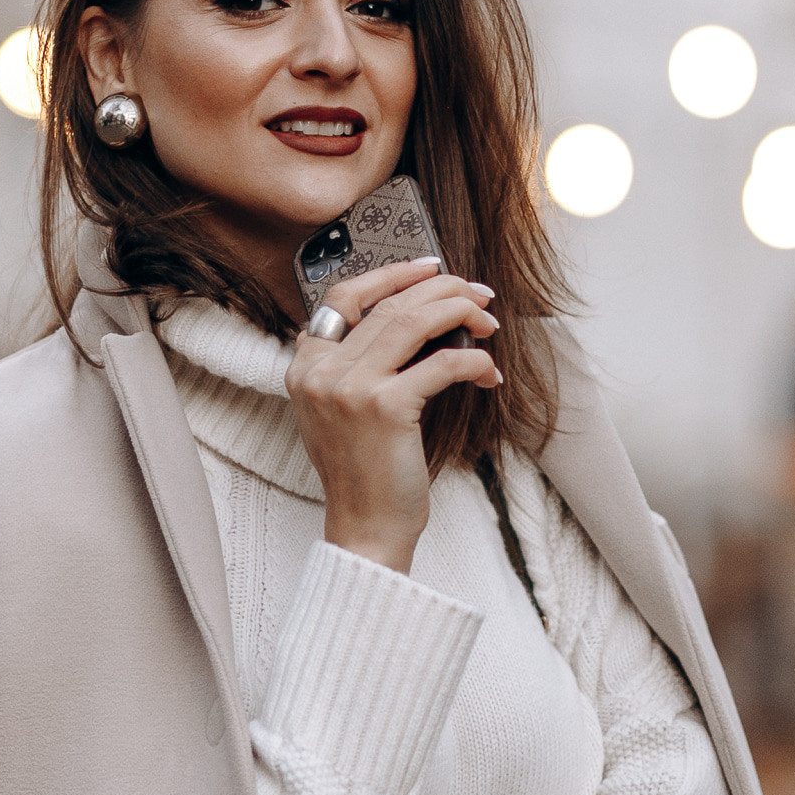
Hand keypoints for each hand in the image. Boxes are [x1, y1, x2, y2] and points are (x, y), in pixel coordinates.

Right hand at [286, 259, 501, 574]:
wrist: (365, 526)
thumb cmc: (362, 472)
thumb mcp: (338, 411)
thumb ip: (350, 365)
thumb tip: (404, 318)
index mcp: (305, 367)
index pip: (344, 296)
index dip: (391, 275)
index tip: (431, 268)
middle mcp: (321, 372)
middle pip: (389, 304)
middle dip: (442, 290)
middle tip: (478, 295)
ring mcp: (349, 388)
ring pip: (414, 322)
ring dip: (460, 313)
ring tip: (488, 322)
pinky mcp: (384, 408)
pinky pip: (441, 364)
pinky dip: (474, 362)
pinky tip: (489, 373)